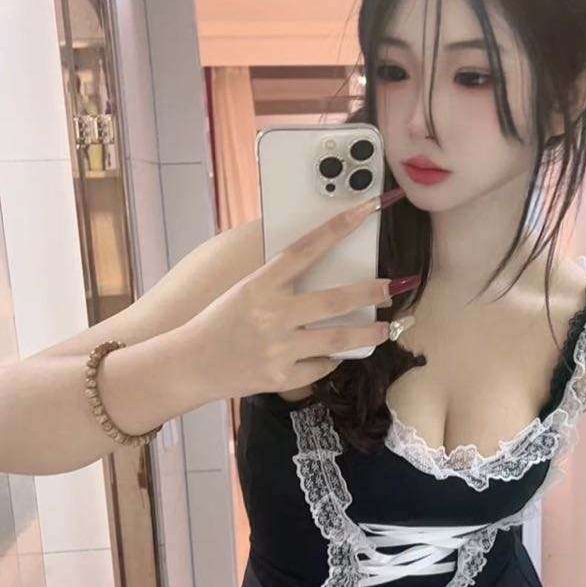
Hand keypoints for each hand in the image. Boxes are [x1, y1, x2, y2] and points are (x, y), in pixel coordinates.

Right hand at [184, 192, 409, 400]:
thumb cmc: (220, 323)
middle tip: (395, 285)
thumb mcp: (244, 292)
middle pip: (335, 300)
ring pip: (338, 339)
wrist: (189, 364)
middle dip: (372, 292)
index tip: (368, 208)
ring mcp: (277, 349)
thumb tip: (324, 269)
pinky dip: (329, 360)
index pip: (306, 249)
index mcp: (260, 285)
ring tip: (384, 330)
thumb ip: (280, 282)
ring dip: (368, 334)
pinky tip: (332, 356)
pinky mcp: (281, 378)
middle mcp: (271, 315)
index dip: (338, 226)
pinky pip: (320, 366)